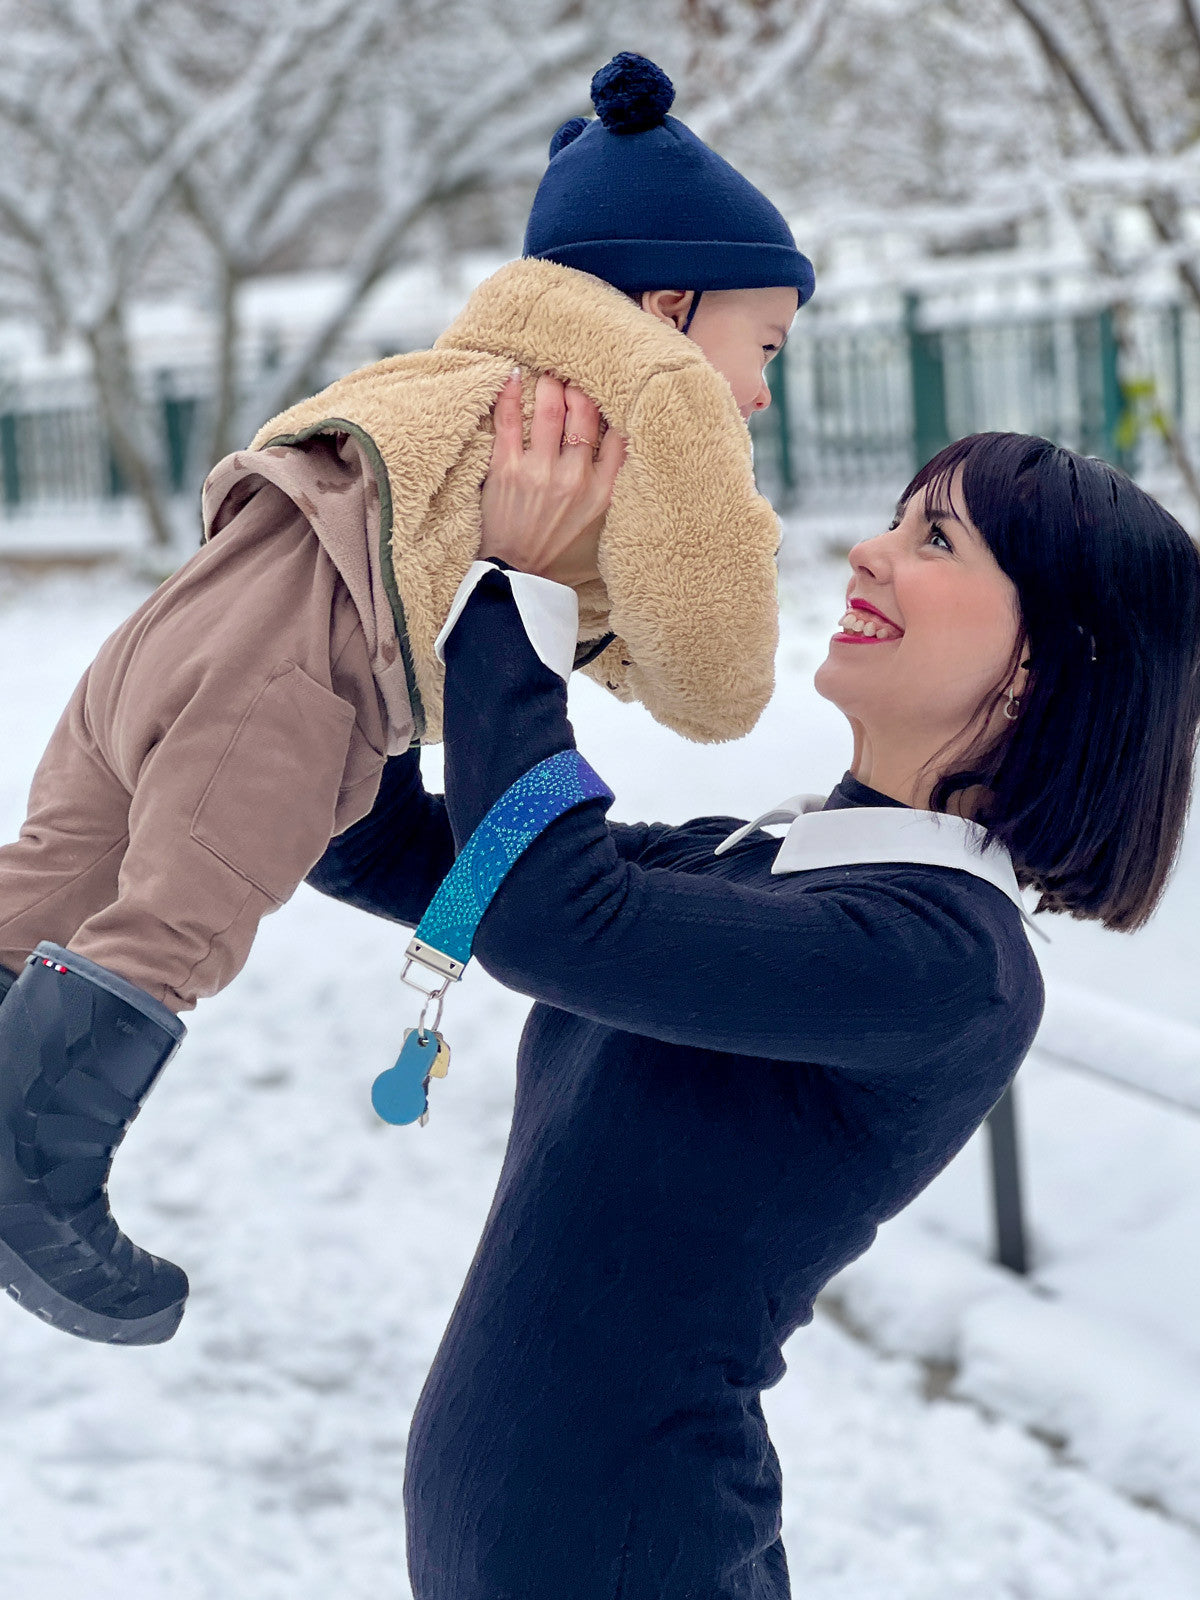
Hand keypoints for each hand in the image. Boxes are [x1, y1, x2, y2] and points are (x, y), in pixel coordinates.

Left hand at [479, 372, 626, 584]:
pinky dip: (510, 393)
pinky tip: (513, 374)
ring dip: (549, 382)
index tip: (609, 388)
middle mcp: (575, 478)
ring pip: (549, 408)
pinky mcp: (506, 470)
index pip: (619, 433)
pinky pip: (507, 421)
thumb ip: (620, 495)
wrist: (520, 579)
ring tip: (548, 370)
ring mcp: (539, 472)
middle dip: (579, 385)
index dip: (614, 403)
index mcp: (604, 492)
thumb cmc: (564, 557)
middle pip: (584, 412)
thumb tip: (636, 457)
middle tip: (574, 372)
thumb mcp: (607, 531)